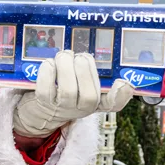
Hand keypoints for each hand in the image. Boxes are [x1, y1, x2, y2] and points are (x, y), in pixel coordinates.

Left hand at [13, 51, 132, 137]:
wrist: (42, 110)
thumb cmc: (66, 91)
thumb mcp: (83, 85)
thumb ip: (90, 72)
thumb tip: (87, 55)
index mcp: (97, 101)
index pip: (114, 104)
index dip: (120, 95)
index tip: (122, 82)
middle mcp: (82, 108)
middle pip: (89, 95)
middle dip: (84, 69)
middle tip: (77, 56)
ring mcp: (63, 108)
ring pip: (67, 90)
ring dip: (65, 67)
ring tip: (63, 56)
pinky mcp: (44, 103)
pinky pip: (46, 87)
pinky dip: (48, 71)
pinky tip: (50, 63)